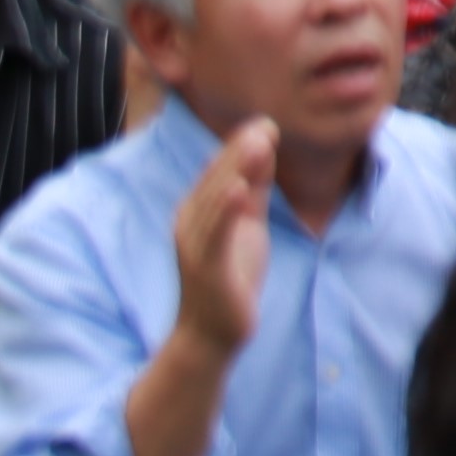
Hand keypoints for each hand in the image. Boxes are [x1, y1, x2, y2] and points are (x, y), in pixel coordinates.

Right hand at [163, 114, 278, 362]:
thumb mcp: (248, 223)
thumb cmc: (230, 275)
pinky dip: (227, 209)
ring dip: (234, 171)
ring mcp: (195, 245)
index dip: (239, 147)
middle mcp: (189, 222)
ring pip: (215, 201)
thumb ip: (253, 188)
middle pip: (216, 180)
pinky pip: (216, 234)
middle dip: (239, 151)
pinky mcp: (206, 267)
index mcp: (197, 210)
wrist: (212, 333)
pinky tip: (239, 189)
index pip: (218, 172)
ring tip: (256, 144)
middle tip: (265, 124)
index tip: (266, 123)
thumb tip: (262, 146)